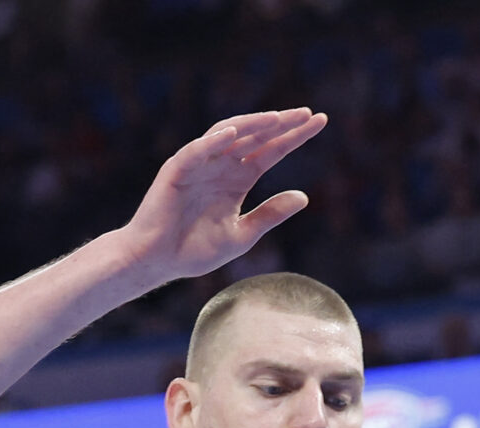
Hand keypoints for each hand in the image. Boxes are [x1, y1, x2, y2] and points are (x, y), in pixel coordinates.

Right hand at [118, 111, 326, 283]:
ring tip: (277, 119)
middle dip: (280, 124)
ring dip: (251, 125)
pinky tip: (233, 135)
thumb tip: (304, 197)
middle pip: (255, 137)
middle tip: (308, 113)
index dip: (294, 137)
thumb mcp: (242, 234)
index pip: (271, 151)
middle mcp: (221, 166)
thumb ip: (270, 214)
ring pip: (228, 135)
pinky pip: (196, 151)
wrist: (158, 261)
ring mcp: (199, 164)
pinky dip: (213, 142)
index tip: (320, 122)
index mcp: (238, 179)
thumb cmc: (195, 249)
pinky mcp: (176, 170)